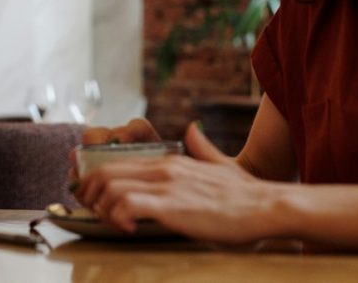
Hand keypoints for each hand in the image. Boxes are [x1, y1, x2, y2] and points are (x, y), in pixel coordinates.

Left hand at [74, 122, 282, 243]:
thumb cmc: (247, 195)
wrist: (268, 206)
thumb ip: (202, 148)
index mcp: (169, 162)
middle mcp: (163, 168)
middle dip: (89, 194)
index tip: (91, 198)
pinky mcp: (171, 205)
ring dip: (101, 208)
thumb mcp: (220, 165)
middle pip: (105, 173)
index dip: (95, 180)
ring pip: (109, 187)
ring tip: (112, 223)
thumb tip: (193, 129)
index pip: (116, 163)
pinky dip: (118, 217)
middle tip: (93, 213)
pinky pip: (127, 205)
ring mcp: (166, 184)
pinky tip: (128, 229)